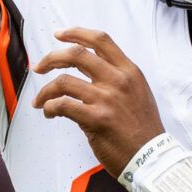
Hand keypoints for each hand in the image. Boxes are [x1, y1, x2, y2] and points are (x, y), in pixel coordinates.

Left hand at [33, 28, 165, 178]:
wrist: (152, 157)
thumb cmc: (143, 129)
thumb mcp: (138, 93)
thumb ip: (117, 78)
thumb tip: (87, 71)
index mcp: (129, 71)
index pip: (100, 40)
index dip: (76, 33)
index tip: (60, 35)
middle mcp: (118, 80)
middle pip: (76, 54)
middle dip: (51, 58)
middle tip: (39, 67)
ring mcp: (107, 99)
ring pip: (64, 81)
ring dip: (45, 90)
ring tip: (40, 100)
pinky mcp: (96, 119)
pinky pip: (63, 106)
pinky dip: (49, 107)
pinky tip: (49, 113)